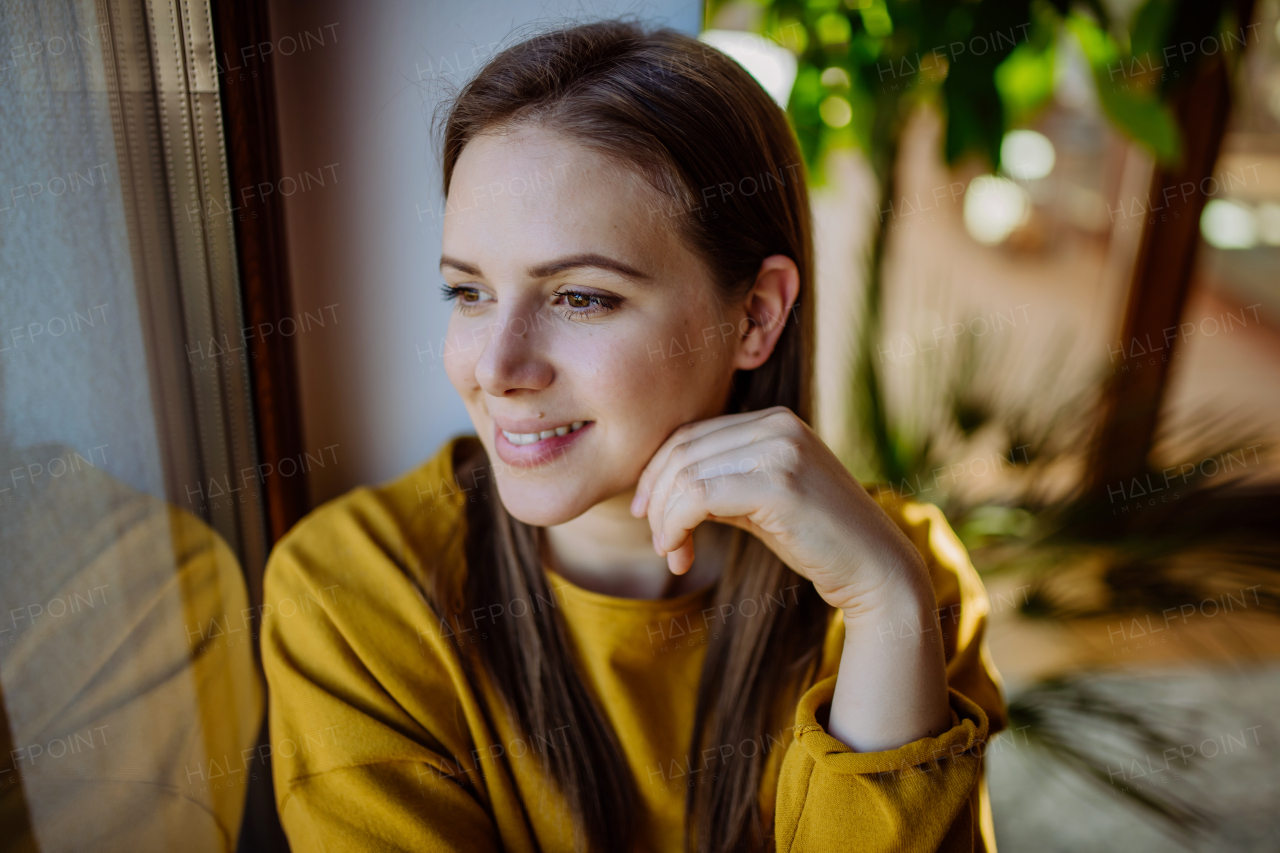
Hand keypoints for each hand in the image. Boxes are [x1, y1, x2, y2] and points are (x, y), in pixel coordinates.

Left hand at [630, 406, 930, 617]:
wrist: (875, 568)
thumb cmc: (816, 540)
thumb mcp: (760, 501)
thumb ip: (718, 483)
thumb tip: (656, 492)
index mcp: (774, 421)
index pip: (691, 434)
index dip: (657, 475)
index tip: (648, 515)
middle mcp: (777, 425)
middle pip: (682, 450)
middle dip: (657, 500)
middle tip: (660, 544)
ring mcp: (781, 450)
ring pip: (685, 474)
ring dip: (664, 519)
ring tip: (670, 552)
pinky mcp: (779, 484)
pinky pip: (699, 496)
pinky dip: (675, 525)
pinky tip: (679, 551)